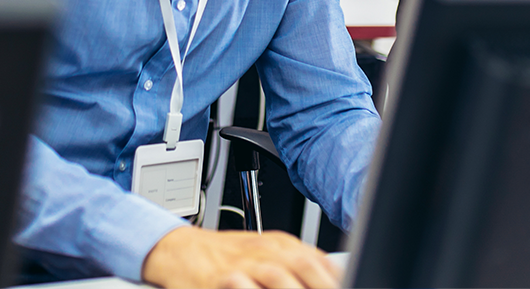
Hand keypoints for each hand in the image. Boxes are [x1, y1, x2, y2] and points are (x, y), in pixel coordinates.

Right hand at [141, 225, 339, 288]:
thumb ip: (296, 263)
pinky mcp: (220, 280)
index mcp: (278, 244)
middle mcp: (263, 251)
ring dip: (293, 288)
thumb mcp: (265, 250)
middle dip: (322, 285)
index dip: (335, 276)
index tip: (350, 284)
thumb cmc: (225, 256)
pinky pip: (241, 286)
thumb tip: (333, 274)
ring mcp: (242, 266)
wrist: (179, 250)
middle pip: (303, 266)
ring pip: (277, 277)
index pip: (318, 259)